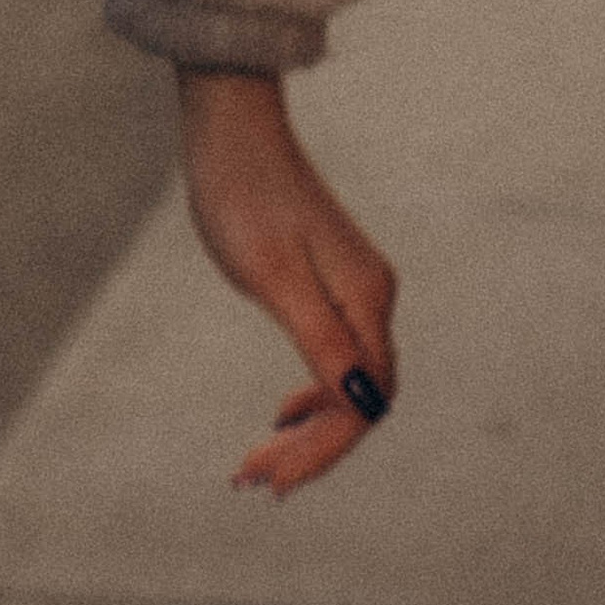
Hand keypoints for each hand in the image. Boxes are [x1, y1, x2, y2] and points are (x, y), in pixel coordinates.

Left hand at [176, 67, 397, 495]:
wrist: (230, 125)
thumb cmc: (242, 194)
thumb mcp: (272, 276)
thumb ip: (322, 340)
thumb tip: (364, 405)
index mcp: (366, 299)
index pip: (362, 405)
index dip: (322, 451)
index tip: (268, 480)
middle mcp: (374, 297)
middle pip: (359, 401)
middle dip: (311, 448)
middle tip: (250, 479)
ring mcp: (357, 288)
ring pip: (347, 383)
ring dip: (308, 429)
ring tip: (257, 462)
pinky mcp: (334, 280)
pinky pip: (337, 357)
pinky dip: (310, 395)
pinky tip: (281, 414)